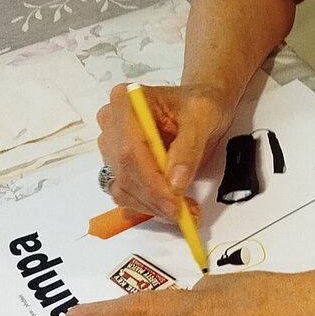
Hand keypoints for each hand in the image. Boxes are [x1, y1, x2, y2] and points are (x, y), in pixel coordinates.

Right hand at [97, 82, 230, 219]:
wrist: (200, 108)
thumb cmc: (200, 105)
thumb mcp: (202, 119)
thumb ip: (188, 149)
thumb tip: (176, 183)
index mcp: (126, 103)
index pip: (129, 150)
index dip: (149, 180)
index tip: (173, 201)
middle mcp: (112, 123)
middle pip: (124, 171)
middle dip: (153, 197)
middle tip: (183, 212)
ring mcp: (112, 146)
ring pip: (123, 187)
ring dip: (152, 205)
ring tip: (185, 210)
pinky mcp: (119, 166)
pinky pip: (126, 193)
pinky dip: (148, 206)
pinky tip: (172, 206)